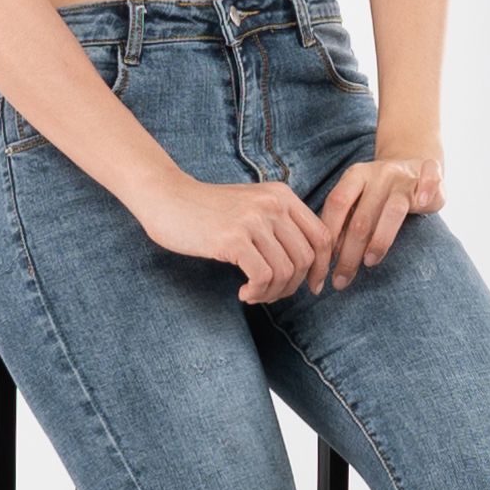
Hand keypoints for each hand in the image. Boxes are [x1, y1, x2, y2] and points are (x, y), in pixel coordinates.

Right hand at [136, 171, 331, 301]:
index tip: (312, 286)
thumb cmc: (208, 209)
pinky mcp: (233, 239)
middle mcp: (273, 204)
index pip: (321, 235)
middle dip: (294, 285)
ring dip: (273, 293)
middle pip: (307, 257)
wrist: (166, 198)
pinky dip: (257, 292)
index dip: (323, 266)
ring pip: (286, 271)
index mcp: (282, 195)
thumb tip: (307, 265)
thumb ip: (278, 224)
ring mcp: (254, 221)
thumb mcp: (251, 205)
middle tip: (272, 294)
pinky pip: (263, 276)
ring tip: (255, 295)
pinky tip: (243, 293)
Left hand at [318, 143, 446, 282]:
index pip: (336, 204)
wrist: (412, 166)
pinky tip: (421, 203)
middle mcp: (378, 174)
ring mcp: (405, 178)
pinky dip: (428, 187)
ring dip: (380, 240)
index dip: (328, 236)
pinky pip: (431, 176)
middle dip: (349, 254)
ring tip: (370, 262)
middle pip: (361, 218)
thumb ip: (345, 221)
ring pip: (393, 211)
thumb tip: (331, 254)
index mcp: (355, 176)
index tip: (323, 265)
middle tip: (341, 280)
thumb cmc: (380, 193)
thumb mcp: (358, 200)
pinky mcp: (430, 177)